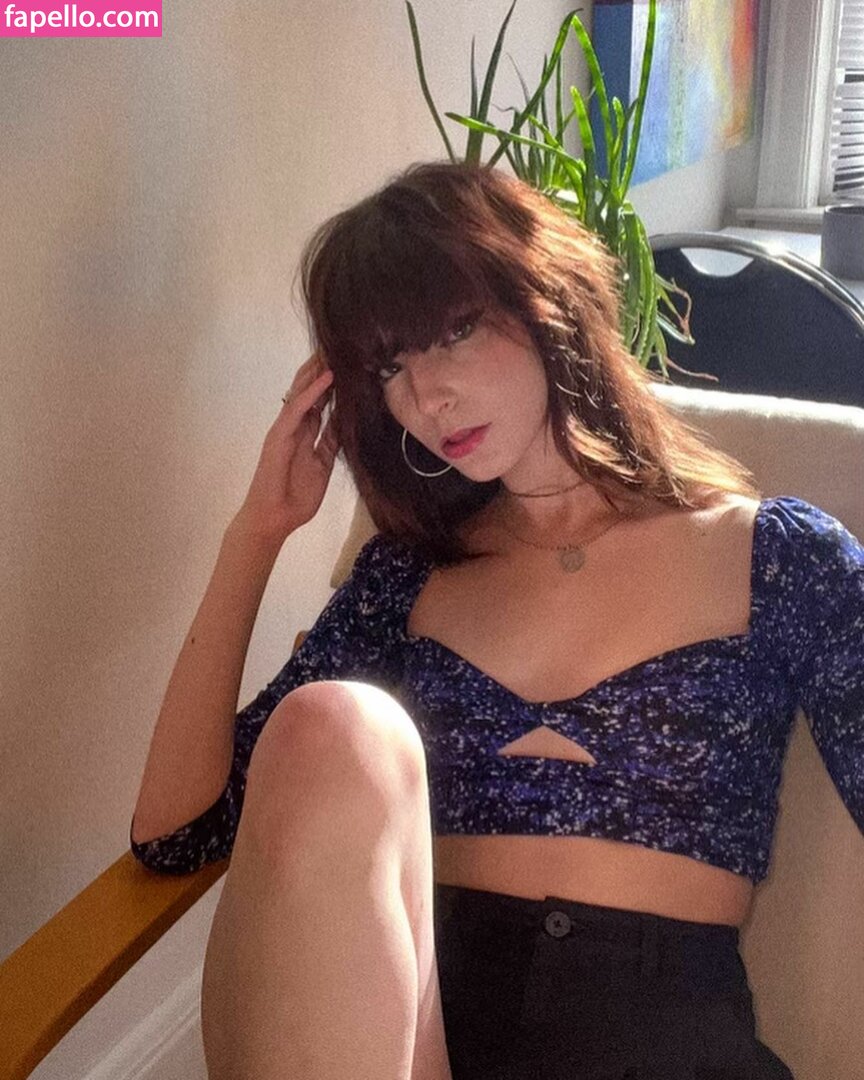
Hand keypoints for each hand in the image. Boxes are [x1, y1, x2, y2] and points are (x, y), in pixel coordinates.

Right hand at [234, 351, 339, 544]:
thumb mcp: (322, 465)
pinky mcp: (279, 436)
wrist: (274, 519)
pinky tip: (326, 378)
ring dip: (317, 371)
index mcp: (304, 432)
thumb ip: (330, 443)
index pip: (319, 399)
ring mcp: (284, 428)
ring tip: (334, 349)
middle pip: (308, 389)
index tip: (351, 362)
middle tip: (342, 344)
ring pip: (300, 392)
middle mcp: (293, 425)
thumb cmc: (295, 497)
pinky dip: (311, 392)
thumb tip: (344, 422)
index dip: (333, 381)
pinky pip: (296, 409)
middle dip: (323, 367)